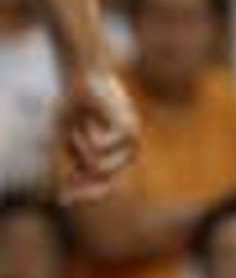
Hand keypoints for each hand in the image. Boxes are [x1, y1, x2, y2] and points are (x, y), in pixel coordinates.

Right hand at [54, 68, 137, 203]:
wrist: (86, 76)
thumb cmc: (77, 107)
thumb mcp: (67, 142)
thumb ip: (68, 168)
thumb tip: (63, 200)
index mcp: (118, 156)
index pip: (105, 187)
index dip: (83, 195)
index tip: (61, 200)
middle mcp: (129, 152)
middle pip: (106, 184)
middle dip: (83, 183)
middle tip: (65, 170)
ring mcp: (132, 141)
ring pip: (97, 167)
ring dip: (80, 150)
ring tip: (79, 128)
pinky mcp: (129, 129)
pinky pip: (99, 148)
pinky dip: (86, 137)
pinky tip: (89, 120)